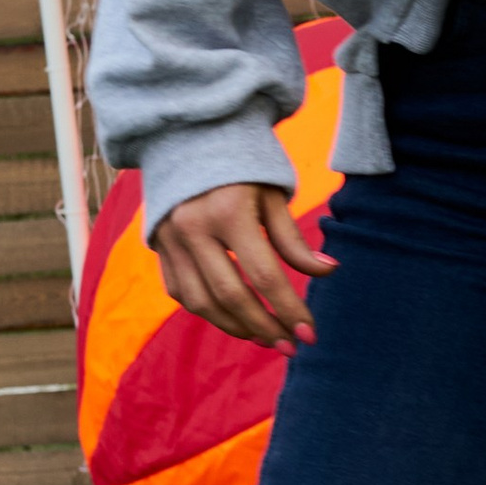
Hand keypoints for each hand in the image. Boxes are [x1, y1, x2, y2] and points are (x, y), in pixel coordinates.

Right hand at [154, 179, 335, 345]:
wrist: (189, 138)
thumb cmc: (243, 165)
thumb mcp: (273, 194)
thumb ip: (294, 239)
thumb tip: (328, 273)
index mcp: (228, 210)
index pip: (264, 275)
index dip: (289, 308)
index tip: (309, 333)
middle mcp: (192, 227)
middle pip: (230, 296)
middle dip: (264, 328)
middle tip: (289, 347)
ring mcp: (169, 239)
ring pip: (200, 302)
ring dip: (234, 327)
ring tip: (265, 338)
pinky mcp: (157, 246)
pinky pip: (180, 292)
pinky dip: (207, 311)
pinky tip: (234, 320)